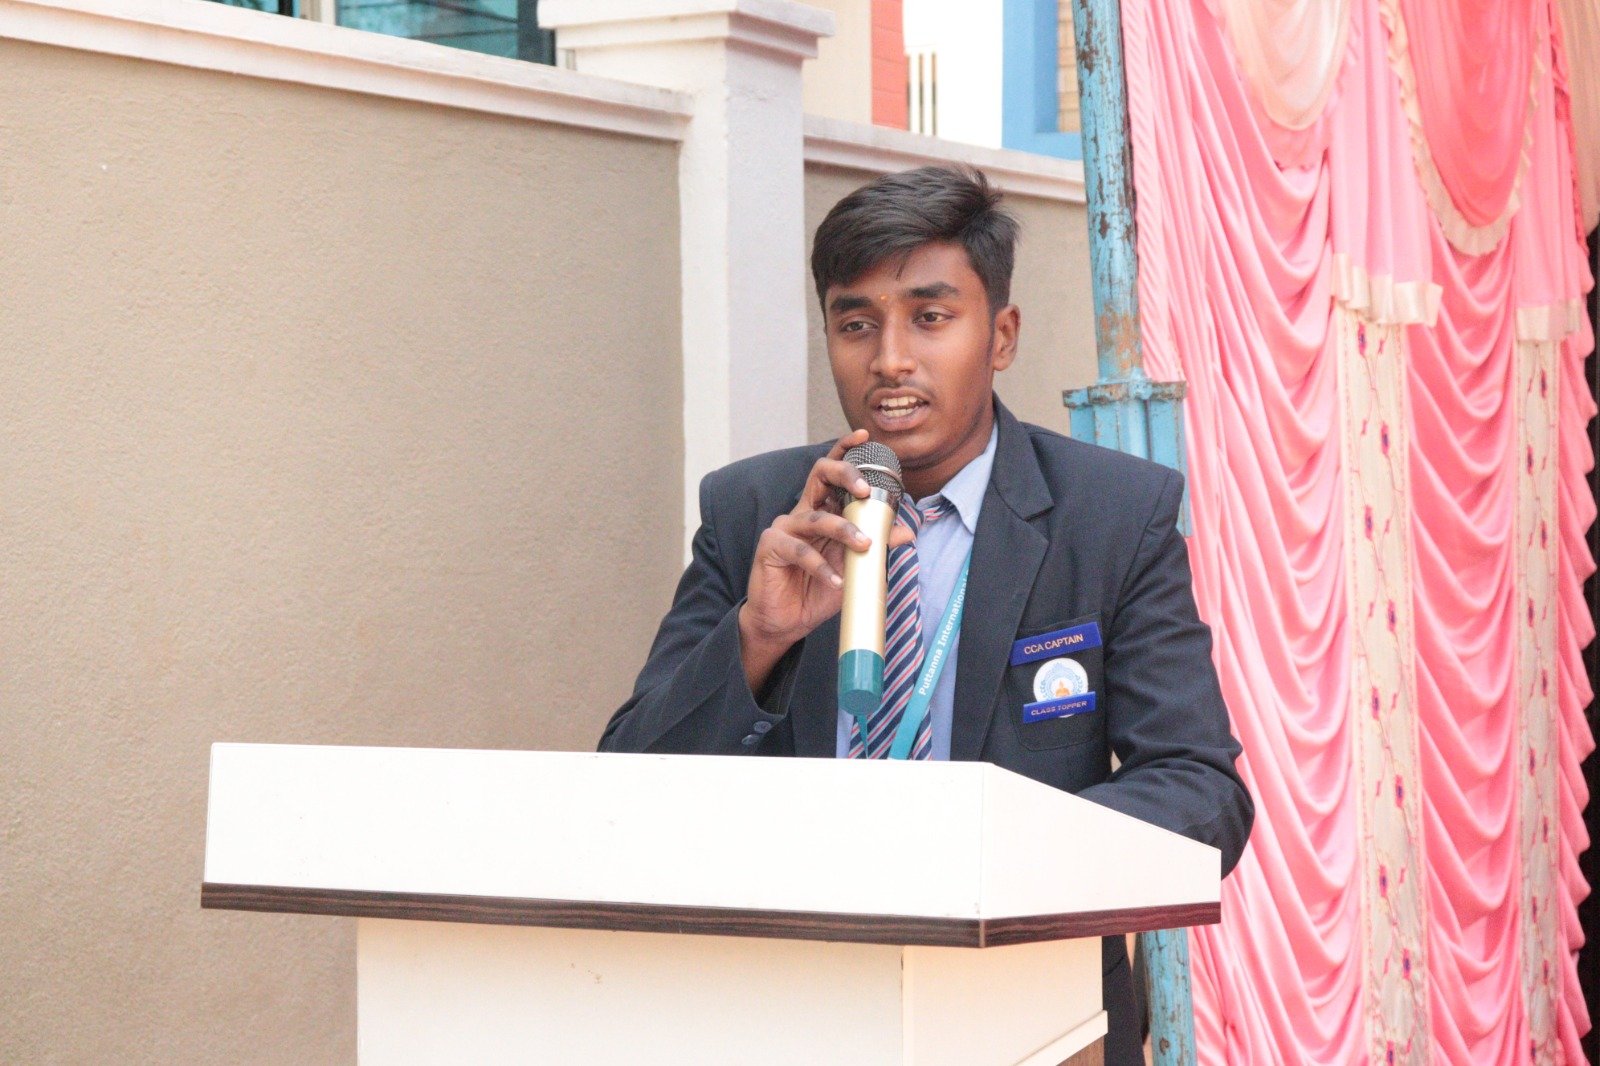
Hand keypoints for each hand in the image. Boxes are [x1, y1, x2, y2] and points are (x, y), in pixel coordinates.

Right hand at [738, 429, 913, 691]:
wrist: (786, 622)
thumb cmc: (817, 591)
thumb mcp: (854, 568)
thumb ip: (876, 547)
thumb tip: (907, 531)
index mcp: (821, 511)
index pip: (833, 472)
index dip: (846, 450)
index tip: (865, 436)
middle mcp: (802, 513)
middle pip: (820, 475)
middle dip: (846, 475)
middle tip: (866, 491)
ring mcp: (784, 528)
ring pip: (816, 517)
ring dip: (843, 530)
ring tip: (864, 546)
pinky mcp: (770, 547)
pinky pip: (799, 550)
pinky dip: (821, 566)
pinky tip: (835, 581)